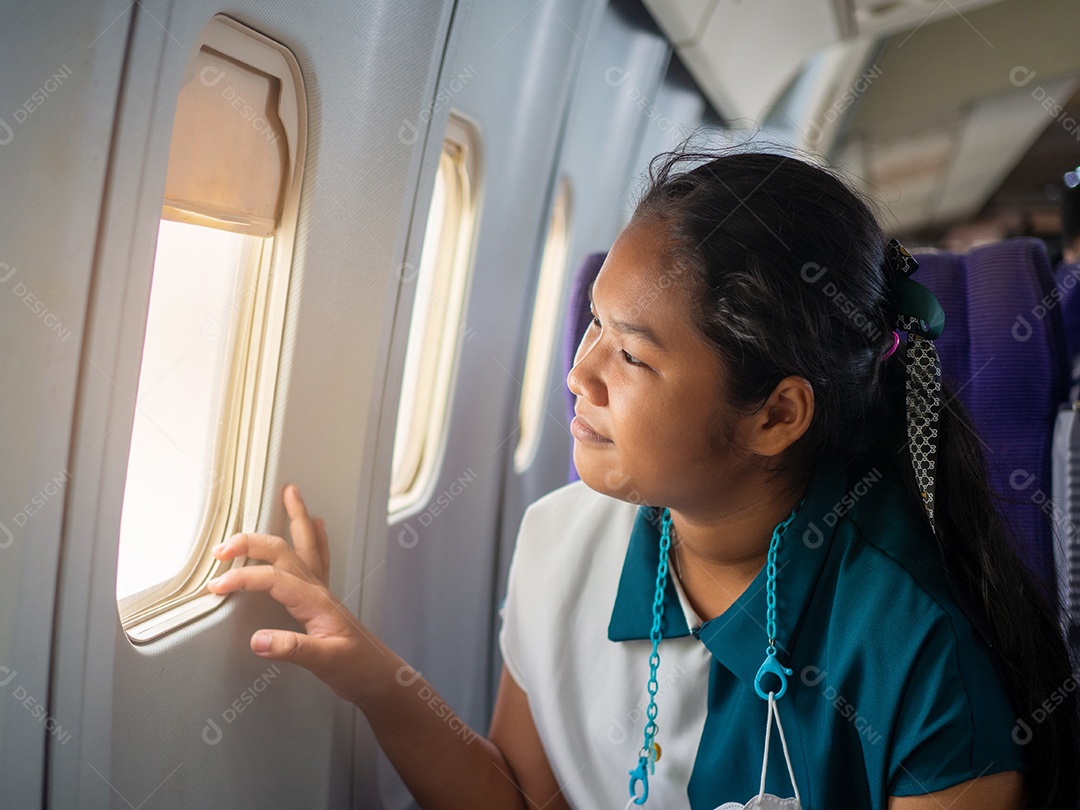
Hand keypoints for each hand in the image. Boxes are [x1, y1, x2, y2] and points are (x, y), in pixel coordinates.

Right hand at [207, 484, 382, 701]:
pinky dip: (315, 537)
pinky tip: (317, 523)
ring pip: (305, 545)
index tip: (215, 588)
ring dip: (295, 517)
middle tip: (223, 545)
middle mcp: (317, 590)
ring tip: (290, 492)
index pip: (272, 579)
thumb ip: (293, 649)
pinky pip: (318, 558)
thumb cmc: (356, 669)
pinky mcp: (322, 600)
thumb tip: (257, 640)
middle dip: (252, 542)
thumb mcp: (325, 663)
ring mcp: (321, 592)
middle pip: (283, 552)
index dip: (242, 579)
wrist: (379, 677)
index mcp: (315, 601)